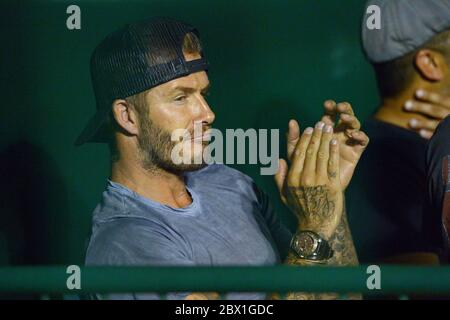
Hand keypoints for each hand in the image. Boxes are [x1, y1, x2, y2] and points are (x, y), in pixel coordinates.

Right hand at [275, 121, 342, 237]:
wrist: (315, 225)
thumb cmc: (299, 209)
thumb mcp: (284, 194)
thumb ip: (279, 176)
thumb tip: (278, 159)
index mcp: (292, 178)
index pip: (298, 153)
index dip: (304, 138)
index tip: (308, 129)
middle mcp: (304, 178)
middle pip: (311, 150)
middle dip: (316, 134)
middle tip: (320, 123)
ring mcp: (318, 181)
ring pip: (321, 154)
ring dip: (325, 138)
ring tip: (329, 127)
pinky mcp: (332, 185)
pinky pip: (332, 164)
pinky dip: (333, 151)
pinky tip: (335, 142)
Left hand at [283, 101, 368, 189]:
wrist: (317, 190)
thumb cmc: (305, 170)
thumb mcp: (297, 154)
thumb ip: (294, 139)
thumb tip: (291, 121)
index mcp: (324, 131)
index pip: (329, 115)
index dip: (329, 108)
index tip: (326, 104)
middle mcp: (337, 134)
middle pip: (344, 116)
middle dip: (343, 109)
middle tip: (339, 107)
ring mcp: (347, 142)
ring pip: (354, 125)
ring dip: (351, 119)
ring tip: (344, 118)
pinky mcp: (355, 152)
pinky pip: (363, 141)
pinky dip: (360, 135)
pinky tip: (352, 134)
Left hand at [404, 89, 449, 138]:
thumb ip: (446, 100)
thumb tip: (441, 82)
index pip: (443, 100)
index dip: (430, 96)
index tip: (417, 92)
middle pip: (436, 111)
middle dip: (420, 108)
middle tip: (406, 105)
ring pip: (436, 125)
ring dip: (423, 123)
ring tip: (410, 122)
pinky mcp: (449, 137)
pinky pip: (440, 137)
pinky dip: (430, 135)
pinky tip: (420, 133)